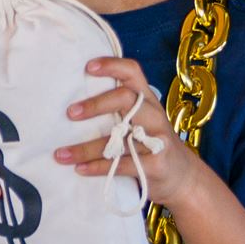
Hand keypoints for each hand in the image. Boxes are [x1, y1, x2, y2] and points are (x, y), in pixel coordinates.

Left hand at [60, 57, 206, 210]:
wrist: (183, 177)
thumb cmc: (153, 145)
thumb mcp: (144, 121)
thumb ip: (121, 110)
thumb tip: (74, 104)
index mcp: (148, 100)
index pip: (133, 72)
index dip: (112, 66)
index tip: (88, 67)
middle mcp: (154, 116)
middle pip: (127, 99)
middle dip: (96, 105)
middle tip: (70, 113)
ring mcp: (158, 140)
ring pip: (118, 140)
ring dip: (85, 148)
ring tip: (60, 154)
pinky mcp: (156, 165)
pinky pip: (122, 165)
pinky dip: (97, 167)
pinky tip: (79, 169)